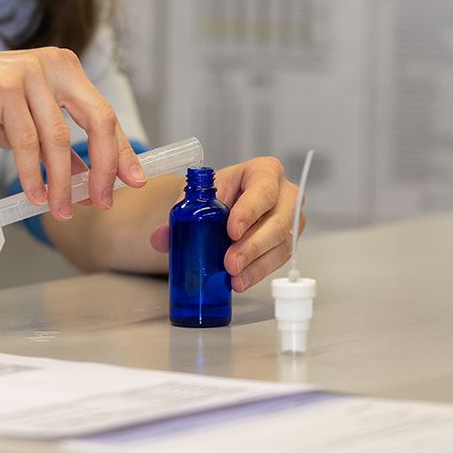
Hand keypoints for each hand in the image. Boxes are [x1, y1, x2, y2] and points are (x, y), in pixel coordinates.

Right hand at [0, 47, 144, 217]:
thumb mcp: (28, 126)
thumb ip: (59, 147)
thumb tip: (89, 180)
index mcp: (67, 69)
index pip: (105, 114)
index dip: (121, 151)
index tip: (133, 180)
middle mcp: (56, 65)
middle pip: (98, 121)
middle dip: (104, 167)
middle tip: (103, 201)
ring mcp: (32, 72)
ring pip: (60, 139)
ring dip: (63, 182)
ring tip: (62, 210)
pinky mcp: (6, 86)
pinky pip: (27, 142)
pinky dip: (33, 174)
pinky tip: (36, 195)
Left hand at [148, 156, 304, 291]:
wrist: (234, 200)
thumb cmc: (222, 192)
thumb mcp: (201, 194)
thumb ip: (180, 213)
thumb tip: (160, 239)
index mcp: (265, 171)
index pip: (263, 189)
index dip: (249, 211)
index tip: (232, 230)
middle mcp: (286, 193)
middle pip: (278, 221)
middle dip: (252, 245)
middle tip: (229, 263)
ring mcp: (292, 218)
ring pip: (282, 244)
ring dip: (256, 264)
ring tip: (233, 278)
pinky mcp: (289, 241)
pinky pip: (279, 259)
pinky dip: (258, 272)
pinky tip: (241, 281)